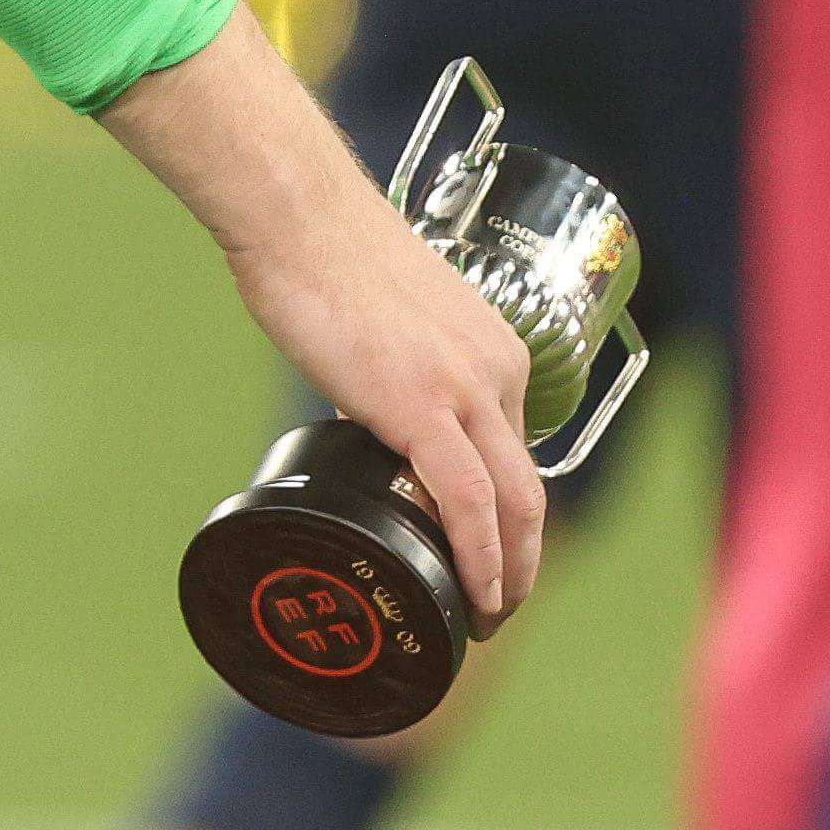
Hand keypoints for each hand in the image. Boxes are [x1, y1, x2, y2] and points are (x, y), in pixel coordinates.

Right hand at [98, 16, 548, 617]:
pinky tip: (469, 592)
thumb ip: (399, 369)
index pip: (515, 453)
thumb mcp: (390, 319)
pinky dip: (477, 557)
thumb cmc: (324, 253)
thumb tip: (372, 414)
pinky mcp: (423, 405)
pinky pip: (468, 503)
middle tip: (496, 606)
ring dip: (508, 573)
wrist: (300, 214)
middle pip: (529, 491)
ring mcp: (466, 389)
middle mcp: (498, 370)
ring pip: (513, 506)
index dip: (507, 518)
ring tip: (485, 615)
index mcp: (494, 350)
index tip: (488, 555)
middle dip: (522, 561)